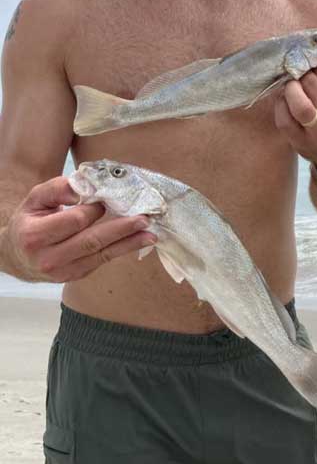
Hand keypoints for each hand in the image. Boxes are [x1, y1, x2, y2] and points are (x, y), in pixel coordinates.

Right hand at [2, 177, 156, 282]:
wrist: (18, 256)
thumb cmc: (29, 222)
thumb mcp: (35, 200)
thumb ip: (55, 189)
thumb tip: (81, 187)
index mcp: (35, 236)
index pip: (74, 221)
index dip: (94, 209)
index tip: (107, 199)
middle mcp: (49, 258)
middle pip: (92, 241)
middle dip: (121, 229)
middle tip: (144, 219)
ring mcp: (63, 271)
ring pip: (101, 254)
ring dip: (128, 243)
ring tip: (150, 234)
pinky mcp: (75, 276)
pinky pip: (102, 261)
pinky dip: (121, 250)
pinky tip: (137, 242)